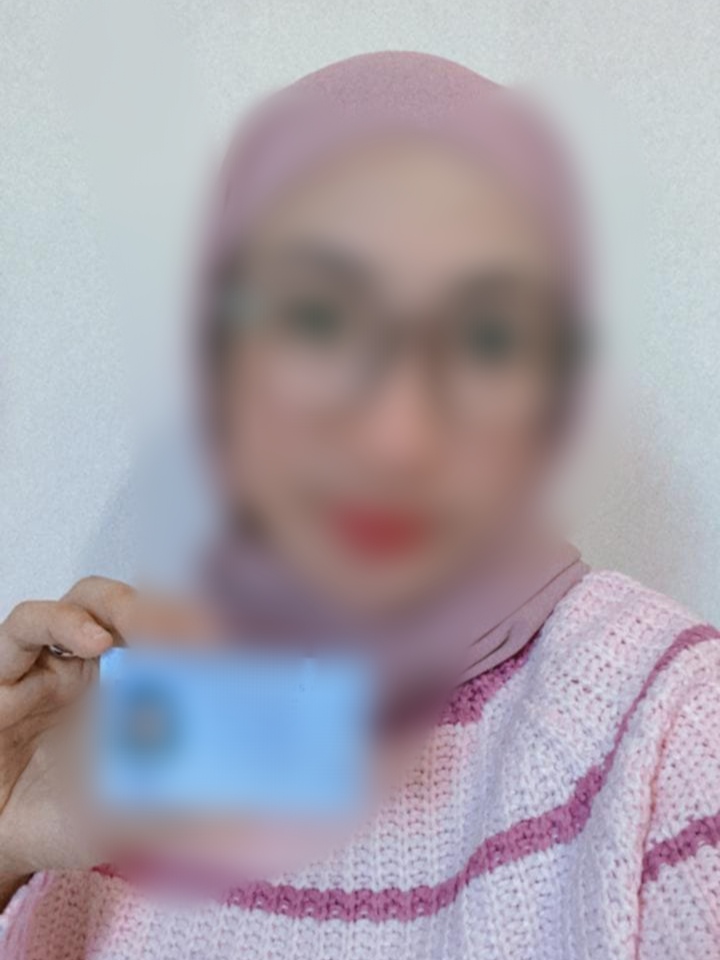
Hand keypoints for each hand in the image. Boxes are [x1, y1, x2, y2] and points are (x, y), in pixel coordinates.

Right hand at [0, 577, 214, 880]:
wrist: (1, 843)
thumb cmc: (66, 821)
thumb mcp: (129, 818)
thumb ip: (176, 807)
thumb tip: (238, 811)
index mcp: (136, 688)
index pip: (174, 639)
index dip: (199, 632)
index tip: (226, 643)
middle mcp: (99, 665)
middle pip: (138, 608)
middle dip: (169, 610)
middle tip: (194, 630)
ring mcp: (54, 663)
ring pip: (90, 600)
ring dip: (125, 605)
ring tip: (148, 628)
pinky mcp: (6, 672)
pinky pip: (26, 628)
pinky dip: (62, 622)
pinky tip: (92, 641)